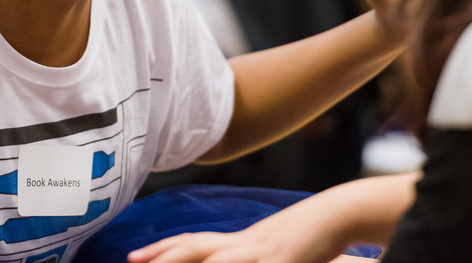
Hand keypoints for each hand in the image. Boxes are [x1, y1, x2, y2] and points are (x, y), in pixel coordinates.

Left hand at [127, 196, 352, 262]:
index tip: (135, 256)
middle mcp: (245, 243)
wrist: (339, 214)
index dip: (164, 250)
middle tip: (131, 260)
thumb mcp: (276, 251)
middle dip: (162, 254)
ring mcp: (262, 250)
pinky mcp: (282, 259)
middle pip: (195, 246)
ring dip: (185, 261)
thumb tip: (241, 257)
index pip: (195, 243)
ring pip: (217, 259)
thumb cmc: (310, 236)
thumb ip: (254, 256)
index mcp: (242, 242)